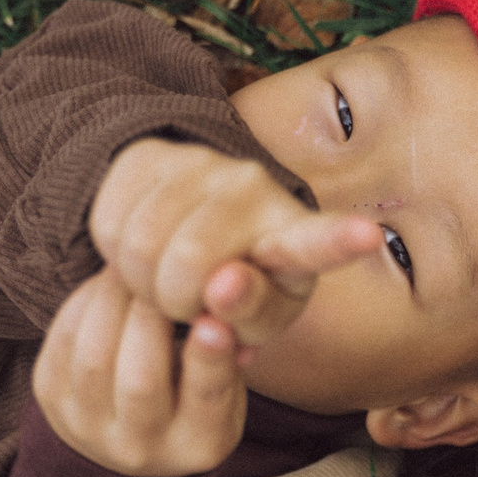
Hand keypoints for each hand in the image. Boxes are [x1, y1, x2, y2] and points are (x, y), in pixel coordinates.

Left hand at [34, 266, 246, 476]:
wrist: (127, 442)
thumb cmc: (191, 402)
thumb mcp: (229, 390)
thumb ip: (231, 354)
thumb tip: (227, 309)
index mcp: (197, 446)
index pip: (206, 400)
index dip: (210, 358)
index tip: (214, 318)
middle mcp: (140, 448)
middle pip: (141, 378)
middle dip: (150, 314)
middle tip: (159, 264)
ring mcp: (87, 427)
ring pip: (94, 356)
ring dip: (112, 299)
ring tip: (131, 265)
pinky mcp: (50, 399)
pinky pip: (64, 340)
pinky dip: (86, 301)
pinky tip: (108, 284)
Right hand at [88, 137, 379, 345]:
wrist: (187, 226)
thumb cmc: (239, 290)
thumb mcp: (255, 321)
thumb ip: (247, 317)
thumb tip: (221, 286)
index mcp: (296, 240)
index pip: (316, 243)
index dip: (338, 241)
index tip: (368, 235)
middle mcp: (255, 189)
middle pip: (188, 264)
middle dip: (176, 303)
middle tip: (188, 305)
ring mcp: (201, 165)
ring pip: (140, 246)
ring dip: (142, 284)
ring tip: (165, 282)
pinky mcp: (148, 155)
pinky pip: (109, 224)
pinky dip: (113, 255)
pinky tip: (141, 251)